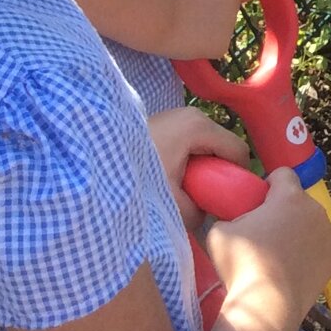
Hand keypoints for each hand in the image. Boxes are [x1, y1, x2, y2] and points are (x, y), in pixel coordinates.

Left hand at [145, 107, 248, 227]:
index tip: (229, 200)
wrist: (92, 162)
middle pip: (221, 147)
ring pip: (204, 146)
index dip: (238, 177)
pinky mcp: (163, 122)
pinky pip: (188, 143)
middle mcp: (191, 115)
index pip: (237, 150)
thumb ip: (195, 212)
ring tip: (181, 189)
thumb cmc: (134, 178)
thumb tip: (204, 216)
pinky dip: (185, 161)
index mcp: (198, 127)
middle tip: (202, 197)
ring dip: (199, 168)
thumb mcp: (169, 202)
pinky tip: (169, 177)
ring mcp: (176, 116)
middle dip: (216, 173)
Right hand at [154, 0, 257, 60]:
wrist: (154, 16)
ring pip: (220, 30)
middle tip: (191, 12)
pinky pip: (214, 48)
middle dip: (215, 12)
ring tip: (182, 25)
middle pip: (230, 10)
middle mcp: (233, 3)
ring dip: (207, 29)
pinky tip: (185, 40)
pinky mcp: (220, 46)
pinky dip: (203, 47)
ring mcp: (228, 26)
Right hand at [202, 168, 330, 330]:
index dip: (268, 184)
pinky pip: (317, 246)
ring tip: (275, 255)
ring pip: (309, 224)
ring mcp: (327, 234)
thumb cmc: (242, 264)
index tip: (258, 201)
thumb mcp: (219, 232)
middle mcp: (314, 210)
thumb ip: (228, 216)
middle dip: (282, 211)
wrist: (268, 304)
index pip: (283, 174)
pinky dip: (306, 252)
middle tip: (263, 232)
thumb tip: (232, 220)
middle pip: (297, 201)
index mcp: (289, 197)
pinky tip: (289, 269)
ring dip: (296, 231)